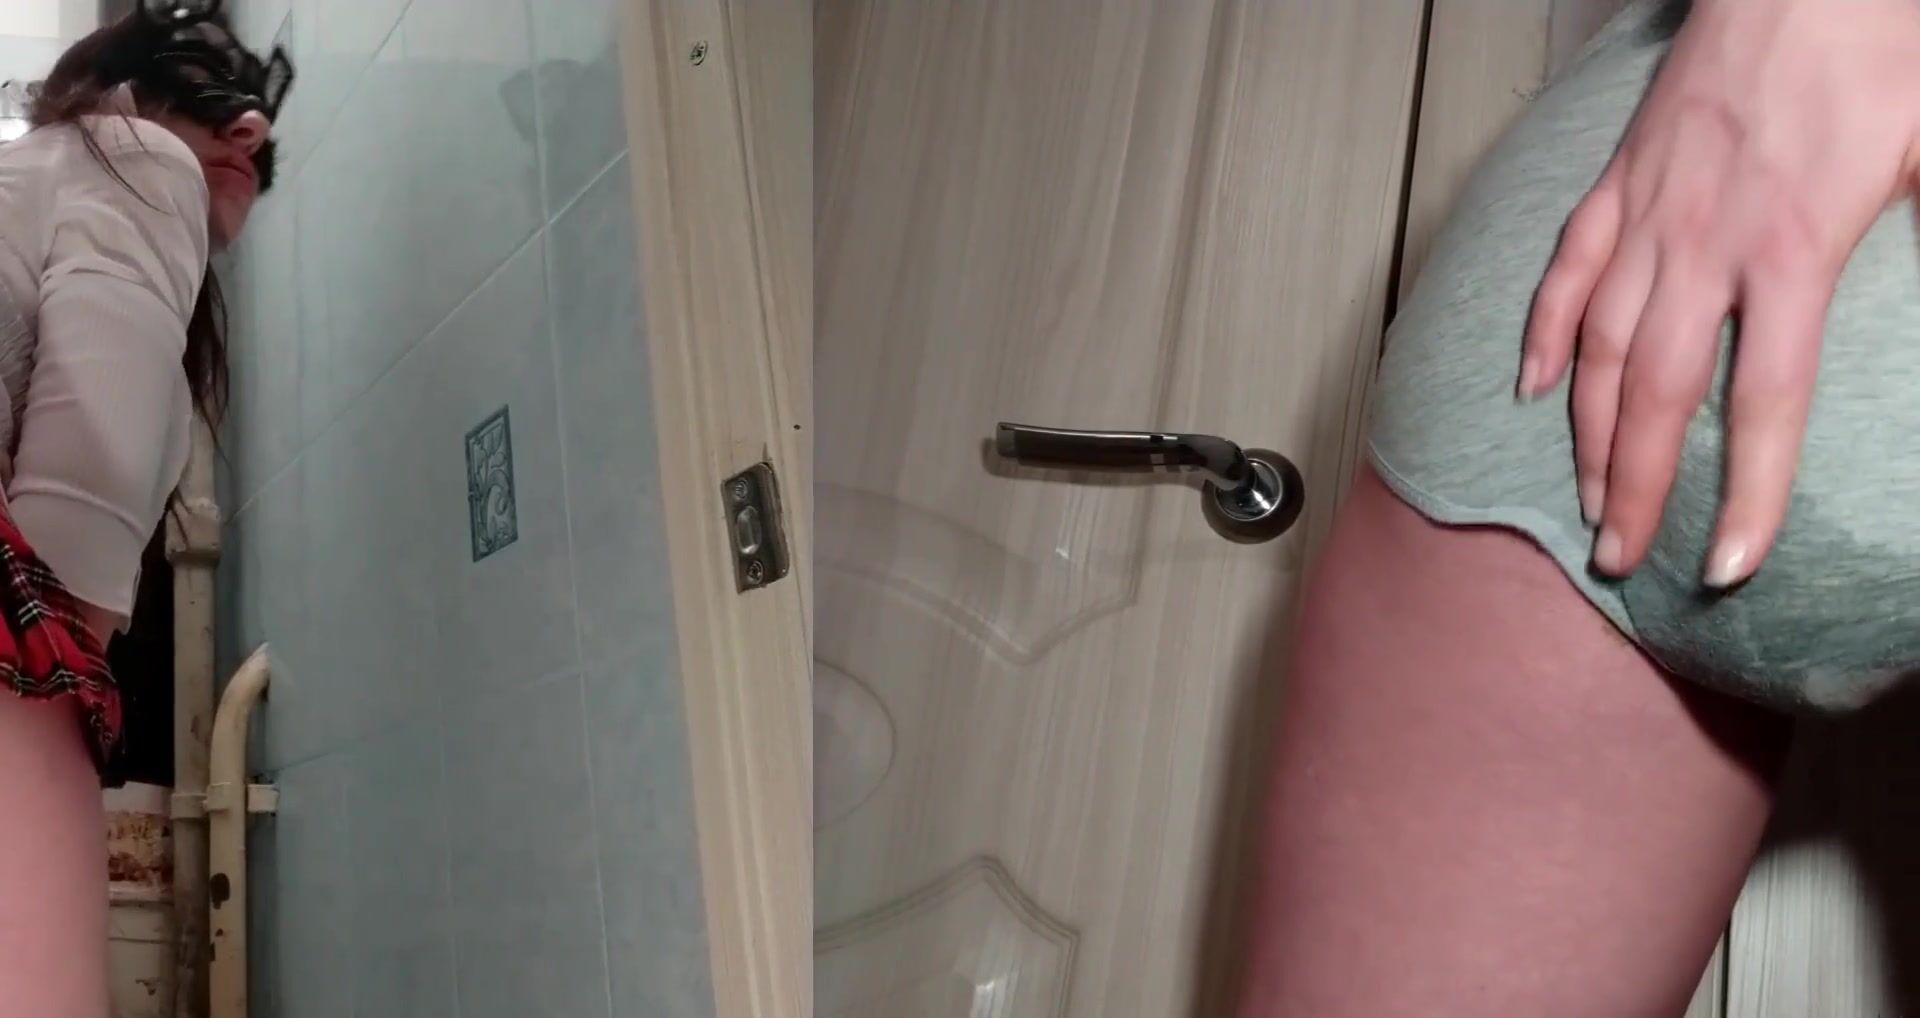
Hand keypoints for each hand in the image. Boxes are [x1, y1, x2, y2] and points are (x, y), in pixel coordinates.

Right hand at [1519, 0, 1919, 585]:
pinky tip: (1533, 389)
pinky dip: (1541, 333)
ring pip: (1596, 346)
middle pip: (1654, 393)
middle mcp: (1703, 244)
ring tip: (1585, 501)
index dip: (1746, 491)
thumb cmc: (1878, 53)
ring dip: (1586, 434)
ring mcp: (1648, 214)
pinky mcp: (1617, 184)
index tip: (1730, 564)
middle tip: (1619, 558)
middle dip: (1634, 488)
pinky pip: (1565, 271)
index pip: (1763, 399)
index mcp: (1792, 247)